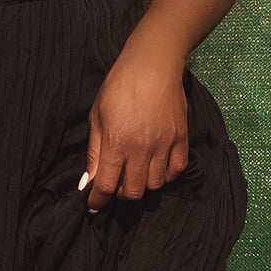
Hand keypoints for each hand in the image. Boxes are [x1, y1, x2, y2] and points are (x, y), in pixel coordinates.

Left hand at [80, 36, 189, 208]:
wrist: (152, 66)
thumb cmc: (118, 87)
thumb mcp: (97, 117)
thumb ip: (95, 151)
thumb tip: (89, 180)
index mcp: (117, 144)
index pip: (107, 186)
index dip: (98, 201)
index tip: (94, 205)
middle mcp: (142, 150)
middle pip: (134, 191)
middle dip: (121, 194)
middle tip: (115, 185)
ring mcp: (164, 145)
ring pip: (155, 184)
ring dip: (143, 185)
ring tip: (136, 175)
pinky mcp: (181, 138)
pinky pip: (176, 169)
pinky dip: (166, 176)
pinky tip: (157, 169)